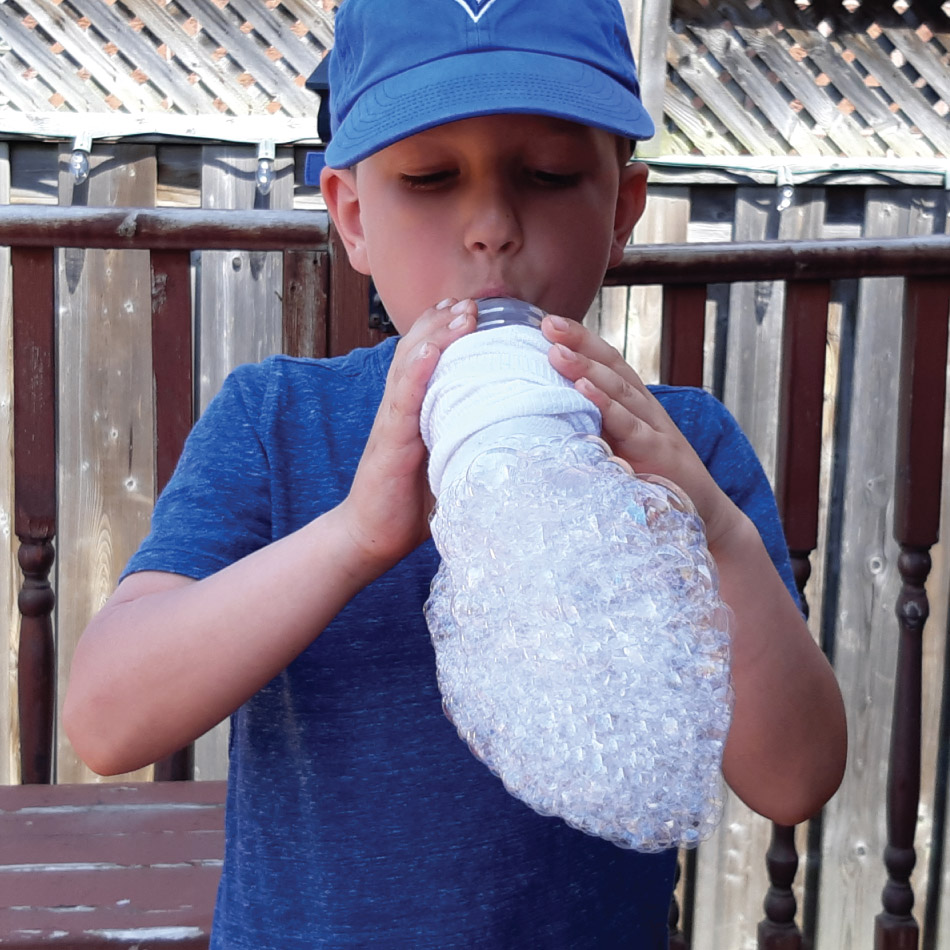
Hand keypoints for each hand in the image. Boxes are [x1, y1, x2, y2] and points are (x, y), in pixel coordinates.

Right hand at [338, 298, 476, 573]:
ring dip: (437, 335)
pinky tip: (431, 353)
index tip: (475, 308)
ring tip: (461, 312)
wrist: (373, 534)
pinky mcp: (390, 440)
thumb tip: (512, 431)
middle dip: (445, 321)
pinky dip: (418, 372)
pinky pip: (403, 399)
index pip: (430, 358)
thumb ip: (466, 439)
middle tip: (474, 300)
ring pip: (412, 364)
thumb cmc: (413, 501)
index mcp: (416, 408)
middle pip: (420, 349)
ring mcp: (394, 420)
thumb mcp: (446, 461)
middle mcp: (402, 406)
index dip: (448, 330)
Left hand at [541, 314, 740, 547]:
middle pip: (612, 366)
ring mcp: (654, 428)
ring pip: (619, 390)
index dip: (582, 340)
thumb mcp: (620, 444)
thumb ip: (594, 425)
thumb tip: (545, 413)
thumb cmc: (652, 476)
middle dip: (580, 343)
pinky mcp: (658, 453)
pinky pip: (629, 426)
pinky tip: (585, 391)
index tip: (548, 322)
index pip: (608, 361)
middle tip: (549, 325)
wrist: (702, 510)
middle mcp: (646, 407)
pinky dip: (607, 407)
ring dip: (587, 369)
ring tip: (558, 352)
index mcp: (636, 402)